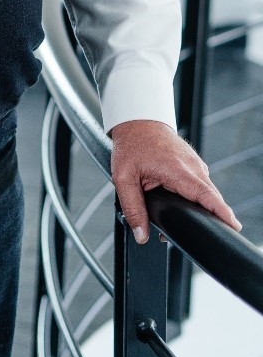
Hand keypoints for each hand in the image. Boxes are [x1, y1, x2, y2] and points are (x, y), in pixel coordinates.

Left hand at [110, 119, 240, 243]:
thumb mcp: (123, 178)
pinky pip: (202, 184)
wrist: (137, 122)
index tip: (232, 226)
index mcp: (178, 169)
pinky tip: (186, 206)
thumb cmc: (131, 145)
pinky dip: (199, 197)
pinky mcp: (194, 164)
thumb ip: (132, 208)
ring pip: (208, 192)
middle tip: (196, 234)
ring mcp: (196, 164)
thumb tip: (141, 235)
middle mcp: (193, 166)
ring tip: (186, 222)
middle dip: (211, 217)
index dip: (220, 211)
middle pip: (211, 197)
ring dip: (203, 208)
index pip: (205, 194)